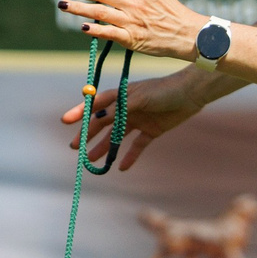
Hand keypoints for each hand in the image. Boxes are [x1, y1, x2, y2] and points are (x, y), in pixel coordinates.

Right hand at [60, 68, 206, 172]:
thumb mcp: (139, 97)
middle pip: (103, 123)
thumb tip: (98, 116)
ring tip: (93, 161)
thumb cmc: (163, 90)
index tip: (65, 121)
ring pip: (117, 136)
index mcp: (121, 96)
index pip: (96, 105)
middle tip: (75, 148)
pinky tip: (121, 167)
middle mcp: (127, 108)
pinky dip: (130, 156)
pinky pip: (137, 146)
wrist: (191, 94)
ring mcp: (139, 120)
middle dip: (88, 135)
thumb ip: (119, 108)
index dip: (80, 112)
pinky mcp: (152, 130)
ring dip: (104, 147)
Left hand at [61, 0, 202, 60]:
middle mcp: (133, 3)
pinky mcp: (131, 39)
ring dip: (78, 8)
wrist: (190, 36)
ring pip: (97, 12)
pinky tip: (83, 27)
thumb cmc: (175, 13)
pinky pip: (107, 33)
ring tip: (64, 6)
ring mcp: (131, 21)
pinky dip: (93, 30)